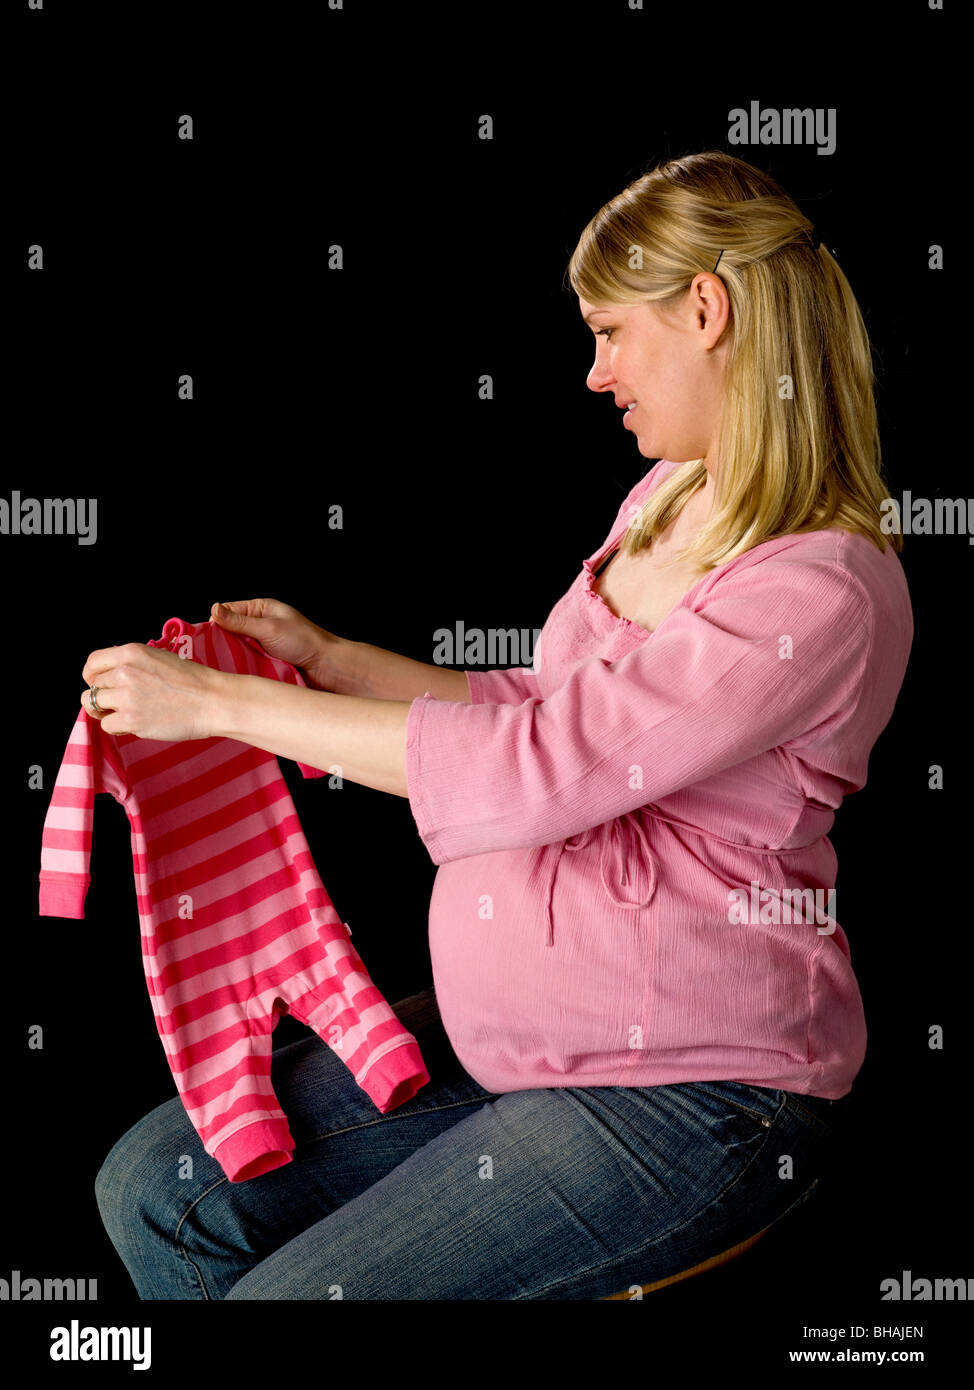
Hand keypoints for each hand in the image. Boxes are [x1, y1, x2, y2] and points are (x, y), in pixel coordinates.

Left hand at [81, 643, 221, 741]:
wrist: (212, 701)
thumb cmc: (192, 681)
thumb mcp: (158, 657)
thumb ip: (132, 663)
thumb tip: (111, 675)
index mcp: (131, 652)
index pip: (93, 662)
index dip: (91, 675)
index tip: (97, 683)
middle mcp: (124, 671)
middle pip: (93, 686)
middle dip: (104, 696)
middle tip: (121, 703)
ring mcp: (126, 696)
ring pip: (94, 705)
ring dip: (107, 711)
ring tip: (126, 714)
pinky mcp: (131, 719)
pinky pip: (106, 725)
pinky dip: (117, 727)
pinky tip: (134, 724)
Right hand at [210, 597, 345, 690]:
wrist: (325, 667)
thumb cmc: (303, 642)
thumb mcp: (269, 628)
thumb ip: (241, 622)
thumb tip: (214, 610)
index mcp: (261, 609)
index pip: (228, 611)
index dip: (216, 623)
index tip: (204, 637)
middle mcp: (259, 625)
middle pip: (229, 632)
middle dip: (221, 642)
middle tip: (208, 656)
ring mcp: (261, 644)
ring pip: (235, 649)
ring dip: (230, 657)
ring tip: (220, 667)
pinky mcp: (264, 661)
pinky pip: (245, 663)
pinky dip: (240, 667)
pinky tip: (233, 675)